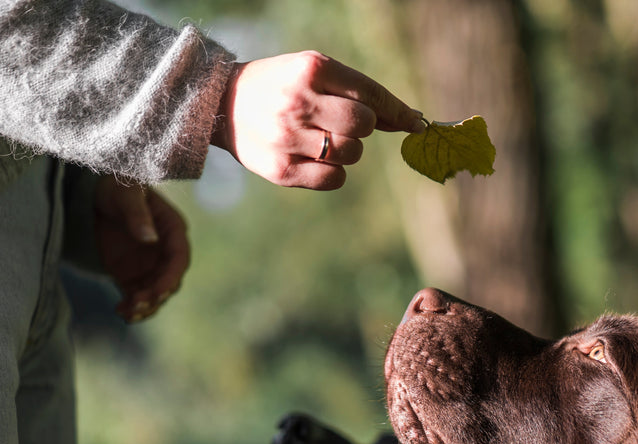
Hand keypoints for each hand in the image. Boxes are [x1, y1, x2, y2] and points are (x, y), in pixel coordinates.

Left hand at [93, 176, 189, 321]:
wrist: (95, 195)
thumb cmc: (116, 187)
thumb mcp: (126, 194)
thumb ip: (137, 215)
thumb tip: (150, 239)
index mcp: (172, 230)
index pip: (179, 259)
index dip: (171, 277)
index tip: (158, 291)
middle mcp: (165, 252)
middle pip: (169, 281)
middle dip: (155, 295)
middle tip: (136, 303)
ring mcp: (149, 266)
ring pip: (154, 294)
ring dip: (144, 306)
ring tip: (127, 312)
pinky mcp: (132, 276)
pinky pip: (136, 296)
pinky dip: (131, 307)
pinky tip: (120, 312)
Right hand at [211, 51, 424, 189]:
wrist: (221, 104)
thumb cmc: (280, 86)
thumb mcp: (312, 73)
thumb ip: (356, 92)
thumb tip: (408, 120)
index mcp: (311, 70)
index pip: (370, 94)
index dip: (397, 111)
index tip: (416, 124)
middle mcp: (299, 101)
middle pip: (364, 125)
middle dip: (363, 127)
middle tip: (342, 124)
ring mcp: (288, 137)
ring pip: (351, 154)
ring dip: (348, 150)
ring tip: (322, 139)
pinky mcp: (281, 169)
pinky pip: (334, 179)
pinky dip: (333, 172)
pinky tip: (314, 158)